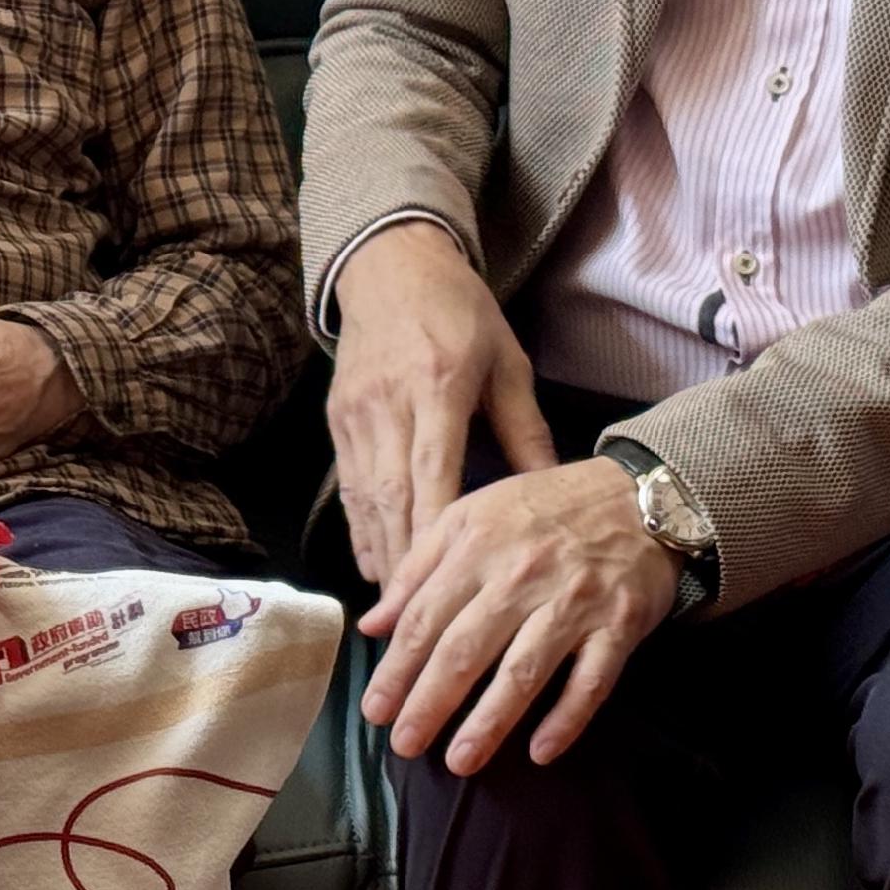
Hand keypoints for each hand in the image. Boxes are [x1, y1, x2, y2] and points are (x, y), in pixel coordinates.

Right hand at [323, 220, 553, 587]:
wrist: (392, 266)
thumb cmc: (461, 313)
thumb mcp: (507, 363)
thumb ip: (524, 429)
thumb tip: (551, 495)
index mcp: (437, 388)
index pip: (433, 473)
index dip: (437, 535)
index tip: (450, 586)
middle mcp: (389, 406)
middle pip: (394, 499)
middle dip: (407, 565)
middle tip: (425, 623)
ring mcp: (356, 414)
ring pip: (366, 499)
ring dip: (381, 555)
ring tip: (401, 611)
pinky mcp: (338, 420)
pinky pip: (350, 486)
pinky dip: (361, 529)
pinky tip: (375, 566)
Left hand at [359, 457, 678, 770]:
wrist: (639, 497)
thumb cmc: (543, 509)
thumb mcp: (470, 517)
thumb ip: (418, 569)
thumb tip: (373, 625)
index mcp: (477, 546)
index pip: (426, 618)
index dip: (397, 668)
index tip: (374, 709)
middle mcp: (521, 576)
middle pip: (465, 649)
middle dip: (430, 702)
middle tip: (404, 744)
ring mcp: (573, 603)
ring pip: (524, 671)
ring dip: (489, 721)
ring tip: (459, 760)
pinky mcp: (619, 625)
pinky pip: (591, 682)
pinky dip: (566, 719)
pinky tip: (540, 751)